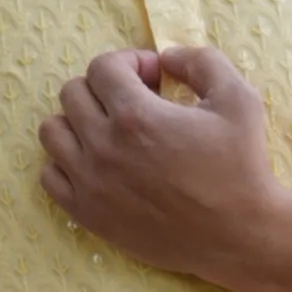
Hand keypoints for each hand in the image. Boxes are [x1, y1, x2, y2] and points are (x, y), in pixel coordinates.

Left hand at [37, 40, 291, 291]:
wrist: (239, 235)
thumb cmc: (242, 166)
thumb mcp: (238, 98)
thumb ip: (201, 61)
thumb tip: (165, 55)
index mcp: (135, 116)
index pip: (102, 66)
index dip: (130, 62)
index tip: (154, 78)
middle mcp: (103, 148)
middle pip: (73, 93)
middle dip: (105, 88)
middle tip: (137, 102)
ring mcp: (90, 183)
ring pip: (52, 131)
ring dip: (78, 120)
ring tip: (111, 130)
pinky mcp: (87, 214)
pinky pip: (50, 175)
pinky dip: (67, 161)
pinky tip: (100, 163)